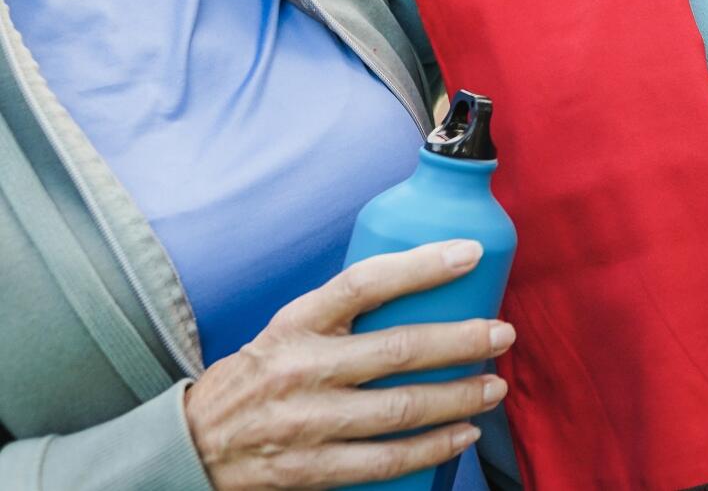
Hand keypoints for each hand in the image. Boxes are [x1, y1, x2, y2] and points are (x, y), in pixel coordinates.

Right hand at [184, 240, 514, 490]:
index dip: (420, 265)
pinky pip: (384, 461)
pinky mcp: (309, 468)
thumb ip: (344, 313)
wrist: (192, 445)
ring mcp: (307, 422)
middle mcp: (302, 369)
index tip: (469, 253)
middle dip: (461, 340)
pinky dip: (432, 449)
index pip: (363, 283)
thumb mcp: (289, 329)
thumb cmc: (259, 376)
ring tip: (494, 387)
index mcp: (297, 323)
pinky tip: (463, 435)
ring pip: (400, 409)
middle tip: (502, 333)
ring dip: (458, 398)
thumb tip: (423, 286)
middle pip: (397, 350)